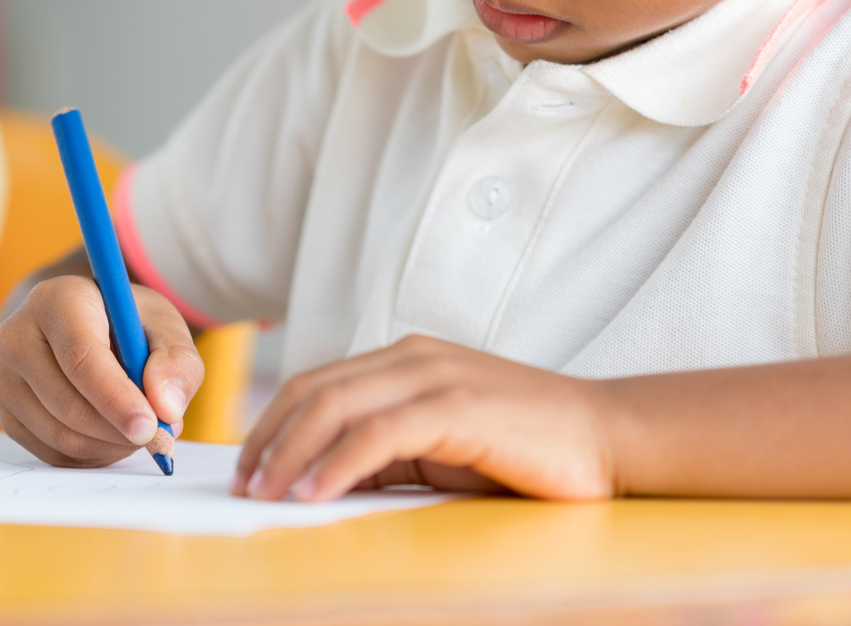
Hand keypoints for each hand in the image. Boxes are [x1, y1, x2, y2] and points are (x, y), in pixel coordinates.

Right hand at [0, 274, 204, 466]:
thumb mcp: (164, 327)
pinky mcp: (5, 412)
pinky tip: (111, 435)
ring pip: (59, 434)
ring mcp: (3, 376)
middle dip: (118, 430)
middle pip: (67, 403)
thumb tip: (166, 407)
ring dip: (108, 445)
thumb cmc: (127, 325)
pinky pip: (50, 452)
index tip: (150, 427)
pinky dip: (90, 455)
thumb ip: (177, 361)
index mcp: (57, 300)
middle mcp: (16, 336)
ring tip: (137, 429)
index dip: (116, 398)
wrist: (88, 327)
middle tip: (158, 436)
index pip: (81, 358)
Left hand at [233, 335, 617, 502]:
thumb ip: (389, 449)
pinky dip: (336, 464)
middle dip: (269, 438)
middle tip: (243, 485)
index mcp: (409, 358)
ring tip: (265, 493)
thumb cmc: (527, 449)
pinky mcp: (458, 409)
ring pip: (336, 407)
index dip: (274, 421)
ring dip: (290, 453)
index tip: (248, 465)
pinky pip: (378, 435)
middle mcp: (414, 358)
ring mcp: (436, 378)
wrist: (607, 439)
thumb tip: (324, 477)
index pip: (318, 382)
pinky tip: (313, 493)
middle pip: (315, 390)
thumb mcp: (442, 446)